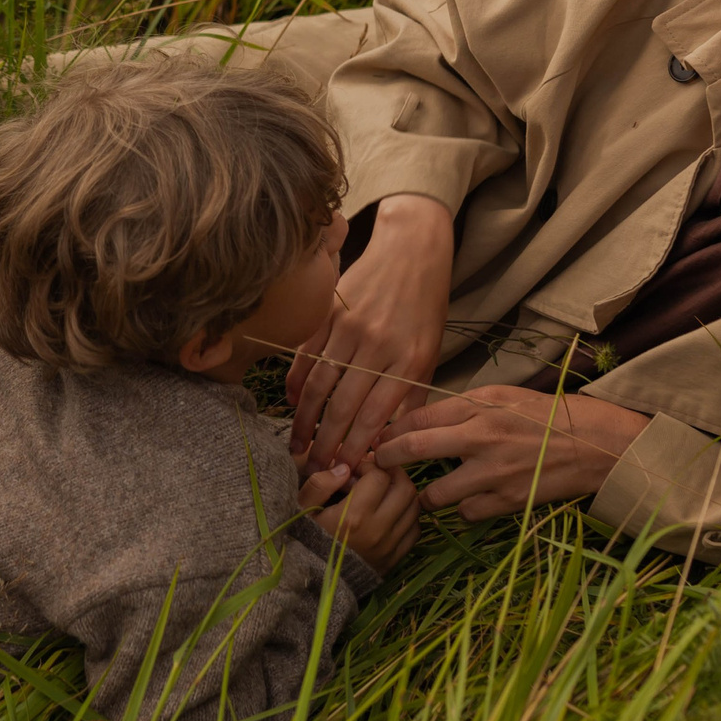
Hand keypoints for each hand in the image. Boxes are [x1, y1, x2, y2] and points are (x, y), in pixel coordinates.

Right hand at [287, 194, 454, 470]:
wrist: (412, 250)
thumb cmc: (425, 307)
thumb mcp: (430, 353)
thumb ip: (412, 397)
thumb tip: (392, 441)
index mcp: (407, 360)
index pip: (375, 415)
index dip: (356, 446)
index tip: (344, 470)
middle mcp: (376, 345)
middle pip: (343, 405)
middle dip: (326, 442)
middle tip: (314, 466)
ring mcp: (348, 327)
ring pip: (319, 383)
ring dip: (304, 419)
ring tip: (296, 444)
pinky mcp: (327, 312)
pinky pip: (306, 354)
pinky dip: (295, 380)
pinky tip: (290, 401)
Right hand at [299, 460, 421, 574]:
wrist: (313, 581)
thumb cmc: (306, 539)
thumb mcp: (303, 509)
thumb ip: (321, 484)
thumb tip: (345, 468)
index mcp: (354, 516)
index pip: (380, 475)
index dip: (371, 465)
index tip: (359, 469)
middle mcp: (378, 530)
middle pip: (405, 488)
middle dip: (393, 474)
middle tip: (378, 473)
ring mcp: (390, 546)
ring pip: (415, 507)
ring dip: (402, 493)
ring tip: (385, 491)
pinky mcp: (395, 559)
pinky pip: (415, 530)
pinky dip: (408, 516)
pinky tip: (391, 513)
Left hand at [371, 386, 651, 517]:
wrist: (592, 444)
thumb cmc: (543, 414)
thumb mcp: (500, 396)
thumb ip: (461, 407)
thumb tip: (422, 418)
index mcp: (477, 406)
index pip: (416, 417)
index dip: (389, 429)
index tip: (377, 437)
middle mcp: (479, 437)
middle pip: (413, 449)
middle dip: (386, 459)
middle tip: (374, 466)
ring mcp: (492, 473)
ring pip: (435, 494)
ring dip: (424, 497)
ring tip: (422, 495)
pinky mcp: (507, 501)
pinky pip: (467, 514)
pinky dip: (463, 509)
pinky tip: (469, 501)